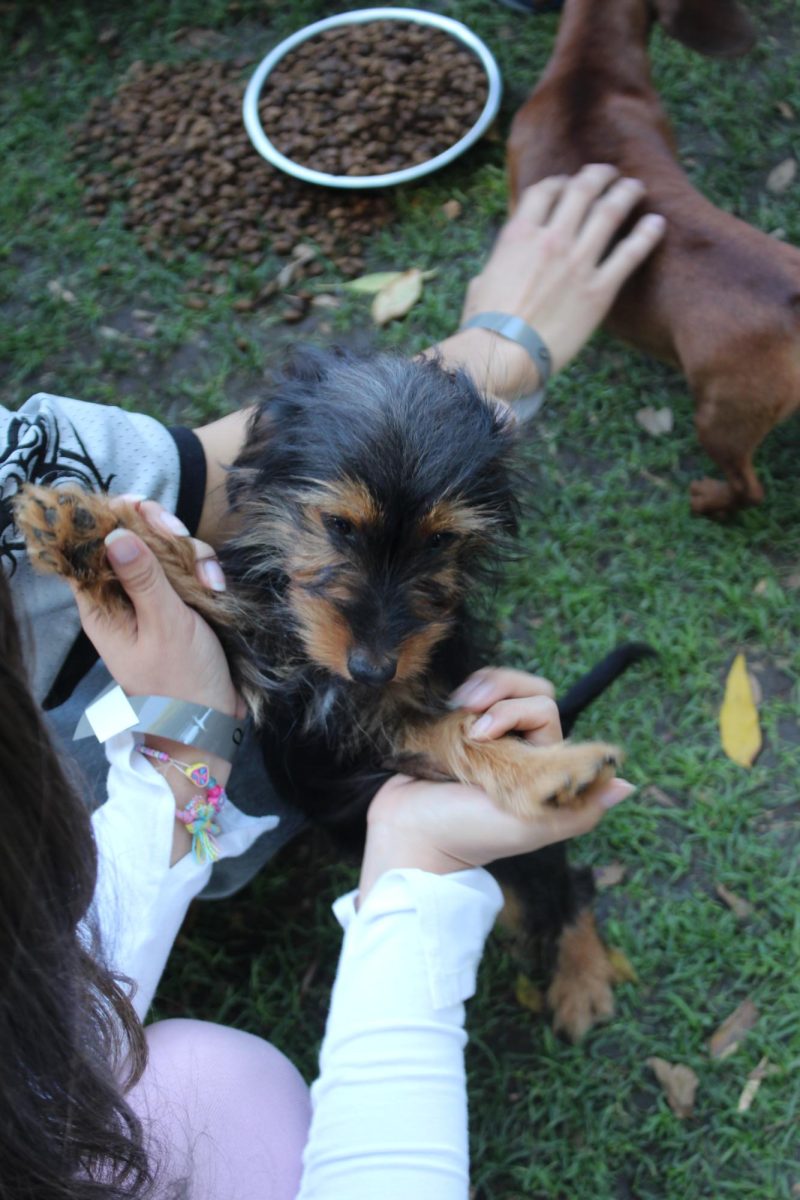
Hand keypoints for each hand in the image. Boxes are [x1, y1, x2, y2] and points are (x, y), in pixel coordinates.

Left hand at [72, 498, 241, 717]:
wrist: (211, 721)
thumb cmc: (180, 682)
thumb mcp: (164, 625)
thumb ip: (142, 577)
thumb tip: (113, 533)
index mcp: (102, 606)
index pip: (88, 548)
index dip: (107, 519)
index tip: (136, 505)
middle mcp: (123, 597)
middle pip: (130, 539)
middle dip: (159, 530)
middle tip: (178, 534)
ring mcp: (152, 598)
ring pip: (164, 550)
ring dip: (191, 555)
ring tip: (211, 583)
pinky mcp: (179, 602)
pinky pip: (188, 569)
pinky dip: (205, 571)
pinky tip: (218, 588)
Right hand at [358, 667, 632, 898]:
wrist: (409, 831)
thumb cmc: (469, 834)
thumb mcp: (531, 827)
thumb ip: (581, 809)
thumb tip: (626, 785)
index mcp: (544, 770)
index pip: (545, 711)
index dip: (520, 710)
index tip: (488, 732)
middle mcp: (521, 749)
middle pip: (530, 691)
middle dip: (501, 695)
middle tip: (471, 716)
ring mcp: (491, 736)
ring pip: (504, 685)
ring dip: (484, 690)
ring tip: (457, 708)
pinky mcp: (461, 726)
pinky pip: (477, 690)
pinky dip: (467, 691)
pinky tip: (451, 708)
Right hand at [431, 165, 664, 399]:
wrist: (504, 355)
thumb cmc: (485, 327)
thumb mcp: (481, 284)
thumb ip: (497, 269)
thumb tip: (493, 274)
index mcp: (519, 235)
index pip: (544, 191)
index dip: (559, 182)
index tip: (568, 184)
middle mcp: (551, 240)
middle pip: (581, 191)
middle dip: (598, 176)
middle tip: (609, 174)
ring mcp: (577, 263)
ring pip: (609, 212)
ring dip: (625, 194)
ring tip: (635, 188)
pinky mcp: (599, 291)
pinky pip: (629, 254)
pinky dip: (646, 235)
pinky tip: (657, 223)